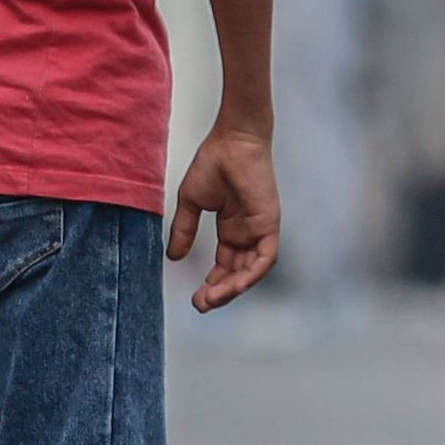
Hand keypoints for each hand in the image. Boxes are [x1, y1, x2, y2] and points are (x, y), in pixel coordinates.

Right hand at [168, 122, 280, 310]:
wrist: (232, 140)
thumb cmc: (214, 163)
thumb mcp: (191, 202)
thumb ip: (184, 230)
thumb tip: (174, 258)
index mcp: (231, 229)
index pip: (224, 266)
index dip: (212, 284)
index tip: (195, 298)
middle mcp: (247, 234)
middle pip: (237, 273)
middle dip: (220, 292)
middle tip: (201, 304)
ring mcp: (260, 230)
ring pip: (251, 271)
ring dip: (234, 288)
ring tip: (213, 299)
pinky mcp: (270, 225)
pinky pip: (265, 258)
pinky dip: (252, 274)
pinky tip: (236, 286)